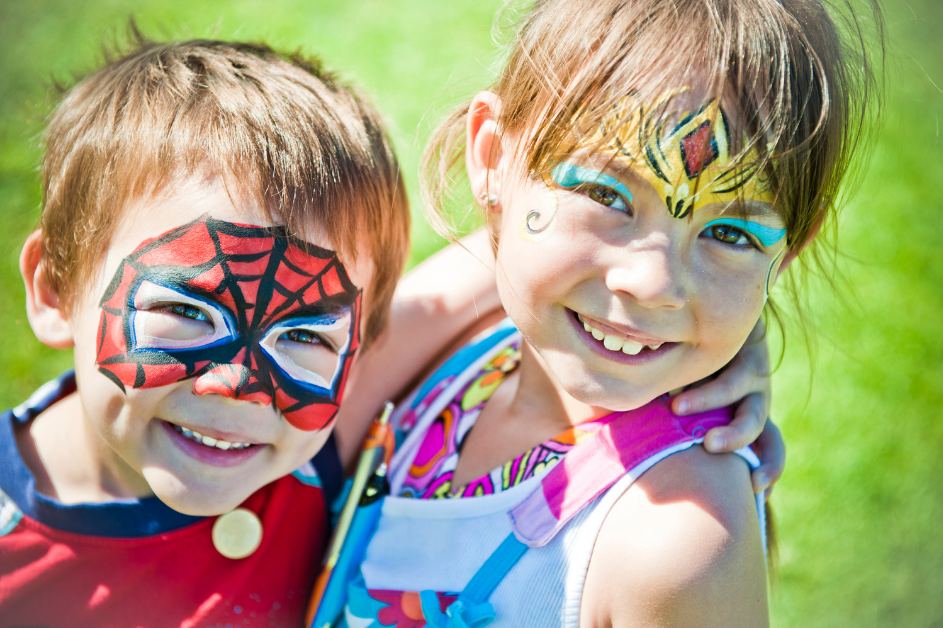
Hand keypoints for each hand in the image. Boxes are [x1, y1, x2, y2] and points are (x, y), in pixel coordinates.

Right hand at [669, 318, 784, 498]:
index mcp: (750, 414)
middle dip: (735, 438)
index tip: (756, 489)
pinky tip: (672, 380)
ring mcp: (749, 370)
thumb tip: (639, 466)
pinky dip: (696, 377)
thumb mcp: (684, 402)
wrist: (709, 317)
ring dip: (707, 401)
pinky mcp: (737, 344)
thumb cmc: (686, 371)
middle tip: (710, 446)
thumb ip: (672, 428)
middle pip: (758, 425)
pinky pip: (720, 364)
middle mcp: (754, 394)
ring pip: (734, 390)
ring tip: (676, 407)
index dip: (769, 468)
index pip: (771, 447)